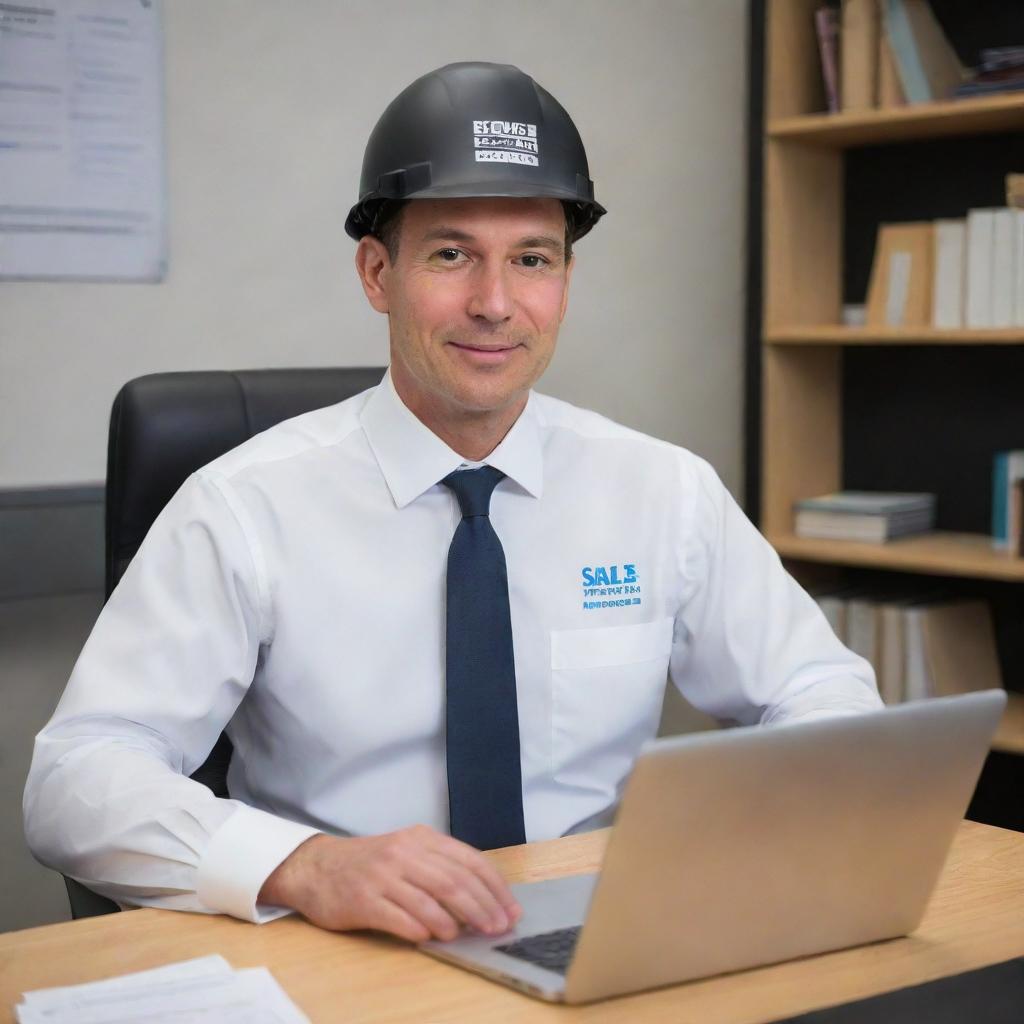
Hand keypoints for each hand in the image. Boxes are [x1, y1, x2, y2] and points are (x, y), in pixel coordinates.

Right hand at [258, 824, 521, 942]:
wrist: (317, 868)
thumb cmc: (371, 864)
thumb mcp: (408, 852)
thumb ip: (440, 868)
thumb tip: (485, 898)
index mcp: (421, 838)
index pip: (469, 860)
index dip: (494, 887)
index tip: (510, 910)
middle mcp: (404, 852)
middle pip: (454, 880)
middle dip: (482, 907)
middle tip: (498, 928)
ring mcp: (382, 875)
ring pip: (429, 898)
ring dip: (453, 921)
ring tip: (465, 935)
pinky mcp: (362, 900)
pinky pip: (398, 917)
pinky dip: (419, 929)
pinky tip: (430, 938)